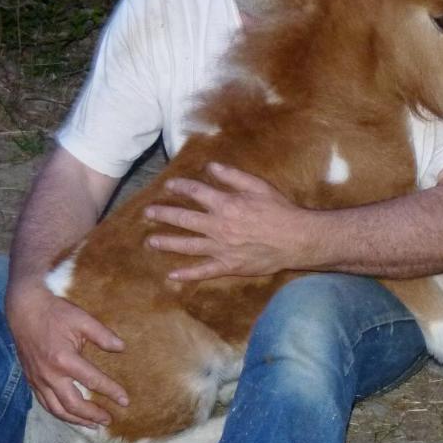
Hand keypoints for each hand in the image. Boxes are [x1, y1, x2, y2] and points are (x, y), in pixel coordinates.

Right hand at [5, 278, 127, 426]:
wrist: (24, 309)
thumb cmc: (54, 312)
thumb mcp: (82, 319)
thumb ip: (102, 335)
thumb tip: (121, 348)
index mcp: (64, 359)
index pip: (93, 381)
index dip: (111, 392)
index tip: (125, 401)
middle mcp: (50, 375)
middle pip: (73, 404)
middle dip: (92, 414)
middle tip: (109, 420)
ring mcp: (38, 380)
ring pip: (57, 409)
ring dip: (76, 420)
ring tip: (92, 425)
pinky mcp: (31, 380)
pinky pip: (45, 404)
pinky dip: (59, 413)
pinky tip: (70, 415)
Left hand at [144, 162, 305, 281]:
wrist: (295, 239)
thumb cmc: (279, 210)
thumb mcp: (258, 186)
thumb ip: (233, 176)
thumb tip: (211, 167)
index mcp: (226, 204)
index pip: (196, 192)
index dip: (180, 187)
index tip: (169, 185)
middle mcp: (218, 226)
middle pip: (184, 219)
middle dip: (164, 214)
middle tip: (148, 213)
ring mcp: (221, 248)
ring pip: (187, 245)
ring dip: (167, 242)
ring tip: (151, 241)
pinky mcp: (228, 265)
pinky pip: (204, 271)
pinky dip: (187, 274)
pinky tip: (171, 275)